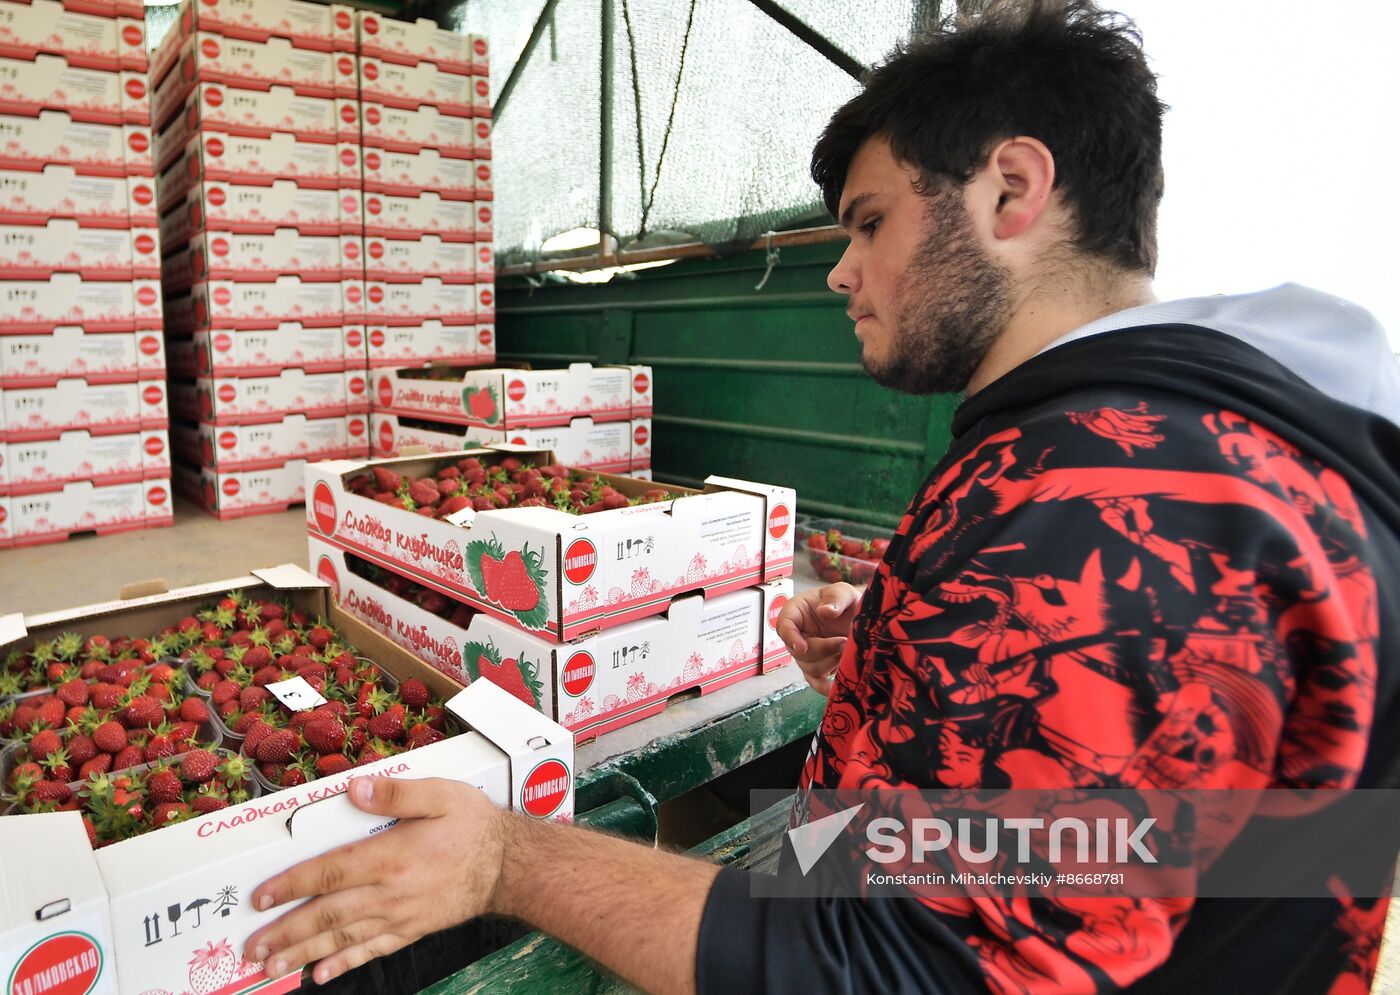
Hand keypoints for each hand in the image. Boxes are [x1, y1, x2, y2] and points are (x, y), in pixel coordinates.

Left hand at [245, 776, 505, 985]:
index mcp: (391, 857)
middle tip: (252, 949)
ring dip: (304, 953)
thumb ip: (397, 793)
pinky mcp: (411, 929)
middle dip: (286, 932)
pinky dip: (344, 964)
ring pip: (343, 938)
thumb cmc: (474, 826)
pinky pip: (371, 951)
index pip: (329, 871)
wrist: (509, 865)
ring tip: (272, 967)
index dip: (291, 884)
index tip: (261, 896)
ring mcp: (399, 916)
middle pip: (327, 915)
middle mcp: (389, 892)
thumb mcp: (441, 795)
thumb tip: (356, 789)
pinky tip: (321, 974)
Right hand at [776, 582, 861, 695]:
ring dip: (830, 662)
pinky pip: (816, 682)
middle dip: (822, 649)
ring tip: (848, 650)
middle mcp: (798, 635)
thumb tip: (825, 612)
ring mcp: (808, 654)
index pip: (784, 625)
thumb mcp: (843, 591)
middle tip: (843, 641)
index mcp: (796, 612)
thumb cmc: (847, 601)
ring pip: (809, 668)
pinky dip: (824, 687)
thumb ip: (835, 598)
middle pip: (798, 651)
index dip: (790, 638)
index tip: (802, 647)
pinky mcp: (820, 668)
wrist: (861, 617)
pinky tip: (835, 688)